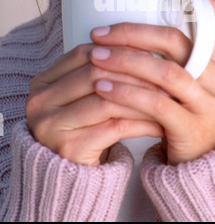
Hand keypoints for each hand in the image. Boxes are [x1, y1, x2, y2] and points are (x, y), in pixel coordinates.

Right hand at [26, 44, 163, 165]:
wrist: (74, 176)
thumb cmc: (85, 129)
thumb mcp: (86, 96)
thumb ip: (100, 71)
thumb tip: (143, 47)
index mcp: (42, 82)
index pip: (83, 54)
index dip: (118, 51)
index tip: (148, 54)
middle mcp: (39, 102)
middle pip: (95, 75)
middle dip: (133, 74)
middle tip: (162, 75)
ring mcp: (50, 126)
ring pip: (107, 100)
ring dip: (142, 98)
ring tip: (166, 98)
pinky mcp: (68, 148)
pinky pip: (114, 127)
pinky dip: (141, 123)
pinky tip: (159, 123)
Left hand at [90, 0, 214, 164]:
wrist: (205, 163)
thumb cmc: (186, 112)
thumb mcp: (188, 80)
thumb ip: (172, 55)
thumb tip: (135, 22)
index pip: (211, 13)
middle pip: (177, 40)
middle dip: (134, 31)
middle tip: (99, 32)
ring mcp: (209, 103)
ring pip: (166, 71)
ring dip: (125, 60)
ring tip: (93, 57)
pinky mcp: (193, 128)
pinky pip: (157, 104)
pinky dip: (127, 93)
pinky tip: (103, 88)